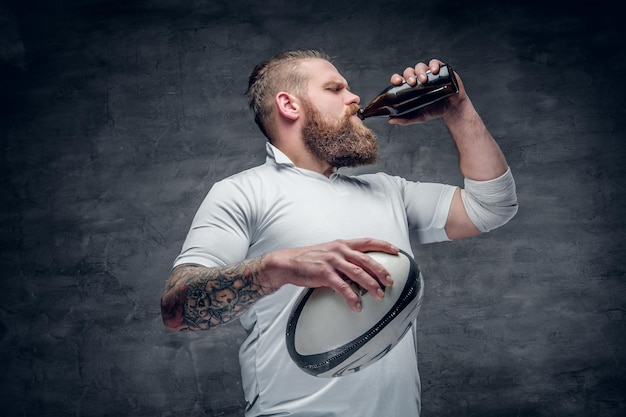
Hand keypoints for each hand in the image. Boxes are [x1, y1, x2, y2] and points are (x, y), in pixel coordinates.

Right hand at [259, 238, 398, 311]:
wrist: (287, 262)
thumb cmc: (308, 259)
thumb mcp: (328, 252)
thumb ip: (343, 257)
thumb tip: (359, 268)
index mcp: (342, 244)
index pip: (367, 241)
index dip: (383, 245)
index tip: (396, 251)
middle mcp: (339, 250)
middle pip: (367, 259)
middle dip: (381, 271)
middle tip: (390, 281)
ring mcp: (332, 261)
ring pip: (358, 273)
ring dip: (371, 285)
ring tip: (379, 295)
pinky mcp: (324, 273)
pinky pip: (342, 287)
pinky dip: (351, 297)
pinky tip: (357, 305)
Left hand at [388, 59, 467, 124]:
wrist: (452, 110)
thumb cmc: (434, 110)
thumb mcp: (418, 116)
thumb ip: (405, 119)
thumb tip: (390, 120)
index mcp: (410, 87)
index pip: (400, 79)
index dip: (397, 78)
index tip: (397, 82)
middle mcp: (419, 78)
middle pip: (410, 71)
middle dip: (409, 75)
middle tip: (412, 83)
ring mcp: (430, 74)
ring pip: (421, 66)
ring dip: (420, 71)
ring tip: (423, 80)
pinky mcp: (441, 70)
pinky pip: (436, 63)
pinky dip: (434, 65)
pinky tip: (433, 70)